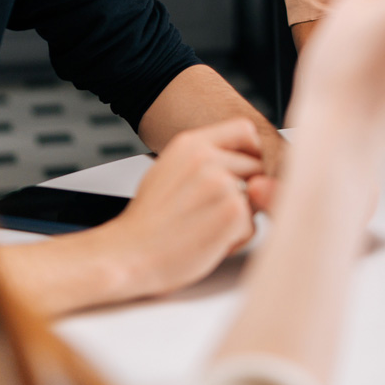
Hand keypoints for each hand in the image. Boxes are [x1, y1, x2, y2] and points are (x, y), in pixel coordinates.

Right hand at [103, 119, 273, 296]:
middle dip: (245, 190)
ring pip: (256, 199)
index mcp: (191, 144)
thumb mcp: (168, 168)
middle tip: (213, 211)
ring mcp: (222, 184)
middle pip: (255, 167)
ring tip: (206, 226)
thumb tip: (240, 155)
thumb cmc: (147, 220)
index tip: (247, 169)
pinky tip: (207, 241)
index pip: (245, 130)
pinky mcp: (232, 213)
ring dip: (240, 217)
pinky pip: (252, 226)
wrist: (128, 254)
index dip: (252, 151)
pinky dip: (235, 240)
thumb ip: (204, 157)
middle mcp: (208, 159)